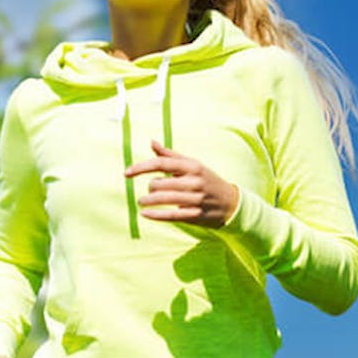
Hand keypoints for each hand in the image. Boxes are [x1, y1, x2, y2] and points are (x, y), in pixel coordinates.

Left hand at [124, 140, 239, 228]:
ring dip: (148, 201)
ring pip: (164, 199)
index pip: (161, 164)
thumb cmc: (206, 180)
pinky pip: (171, 215)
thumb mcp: (191, 165)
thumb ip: (169, 155)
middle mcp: (194, 181)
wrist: (231, 203)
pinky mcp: (195, 214)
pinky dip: (156, 215)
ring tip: (142, 202)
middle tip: (149, 190)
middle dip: (150, 187)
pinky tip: (144, 214)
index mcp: (192, 166)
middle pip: (160, 183)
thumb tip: (151, 142)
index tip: (126, 173)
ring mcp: (196, 199)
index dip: (141, 167)